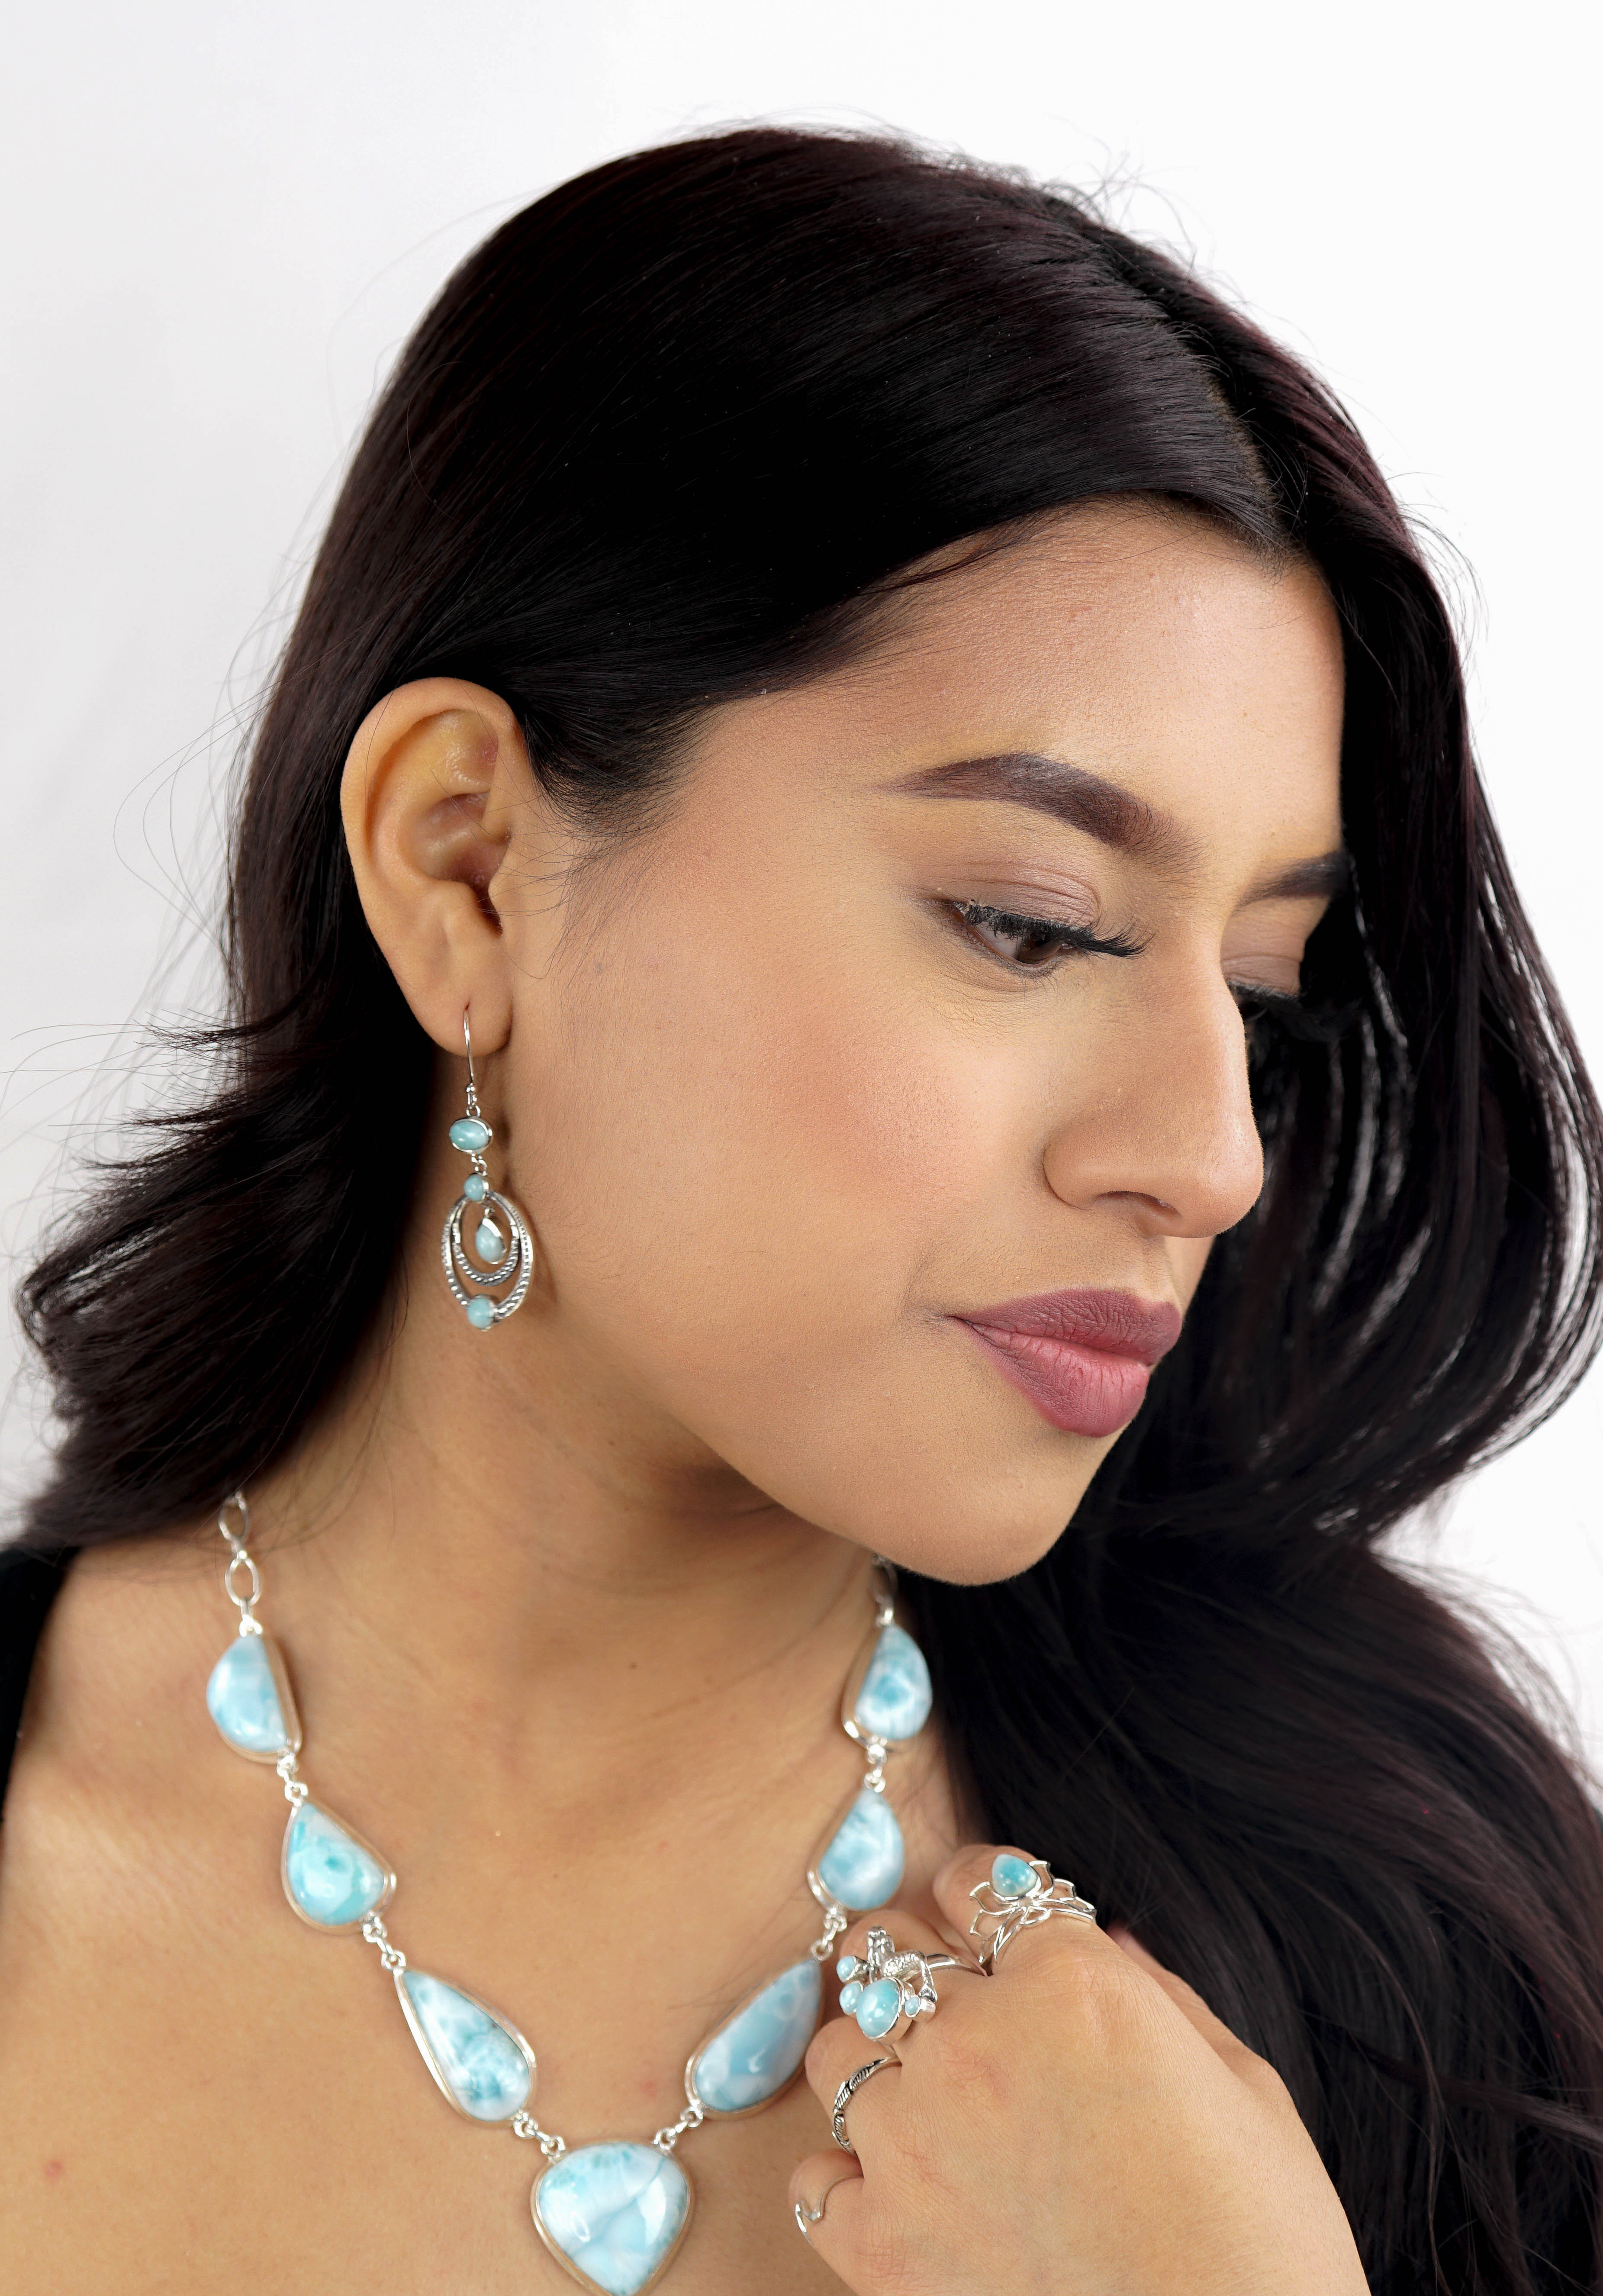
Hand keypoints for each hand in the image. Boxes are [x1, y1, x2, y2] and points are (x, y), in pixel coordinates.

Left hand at [789, 1844, 1366, 2295]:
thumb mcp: (1240, 2085)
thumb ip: (1160, 1994)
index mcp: (1070, 1981)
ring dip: (876, 2065)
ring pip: (836, 2051)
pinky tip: (899, 2194)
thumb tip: (1107, 1938)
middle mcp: (975, 2040)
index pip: (977, 1879)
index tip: (987, 1921)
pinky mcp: (881, 2243)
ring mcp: (915, 2141)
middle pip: (886, 1948)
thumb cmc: (1260, 2239)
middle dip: (914, 1964)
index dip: (981, 1894)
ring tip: (926, 2105)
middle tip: (949, 2006)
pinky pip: (813, 2180)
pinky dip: (845, 2181)